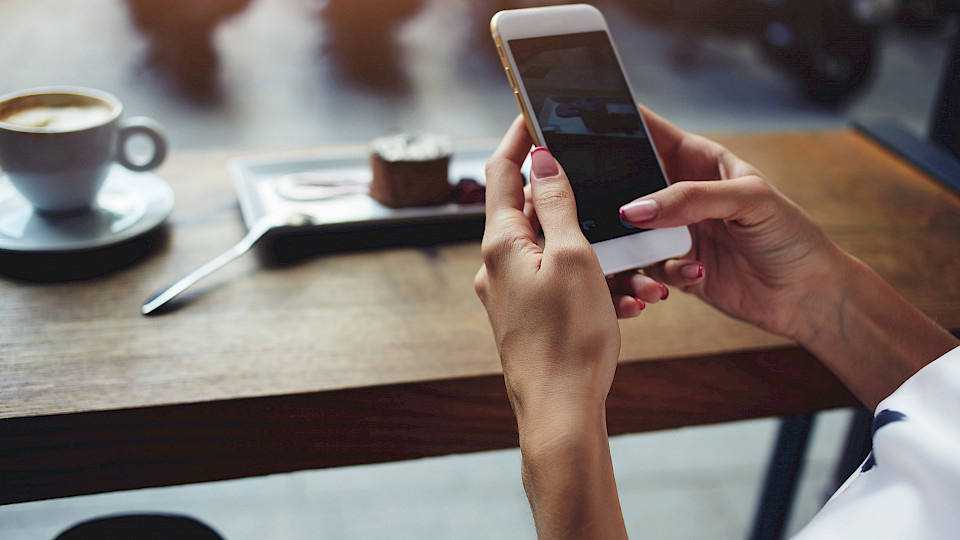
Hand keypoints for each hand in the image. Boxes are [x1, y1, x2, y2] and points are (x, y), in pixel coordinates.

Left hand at [474, 115, 628, 539]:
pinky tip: (621, 295)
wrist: (560, 412)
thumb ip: (556, 204)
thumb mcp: (572, 257)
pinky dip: (588, 277)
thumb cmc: (568, 338)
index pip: (503, 172)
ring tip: (629, 262)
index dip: (519, 138)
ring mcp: (509, 293)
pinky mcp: (526, 316)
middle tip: (595, 176)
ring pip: (549, 249)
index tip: (536, 113)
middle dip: (565, 192)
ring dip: (588, 244)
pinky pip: (556, 281)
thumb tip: (540, 159)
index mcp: (501, 243)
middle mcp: (497, 265)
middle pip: (526, 207)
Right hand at [616, 106, 842, 341]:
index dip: (616, 123)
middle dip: (609, 194)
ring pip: (626, 231)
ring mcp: (672, 231)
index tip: (580, 125)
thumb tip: (635, 210)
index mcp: (697, 159)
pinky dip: (655, 276)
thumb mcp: (749, 201)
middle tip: (598, 204)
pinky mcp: (671, 268)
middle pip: (624, 184)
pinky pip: (642, 269)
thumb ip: (690, 199)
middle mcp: (678, 194)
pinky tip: (694, 275)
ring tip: (655, 257)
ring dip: (631, 247)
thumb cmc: (790, 235)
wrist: (806, 295)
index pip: (647, 130)